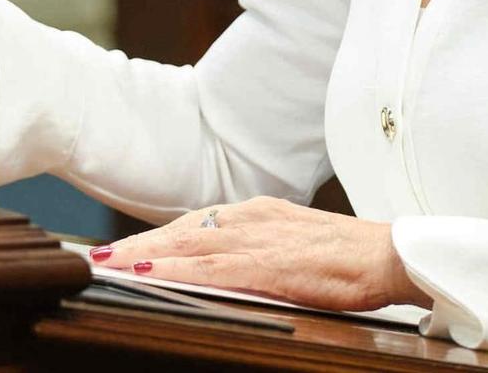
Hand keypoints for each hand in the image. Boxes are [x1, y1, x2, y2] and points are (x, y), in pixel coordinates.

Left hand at [90, 196, 427, 312]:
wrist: (389, 254)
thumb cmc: (348, 255)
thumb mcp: (295, 243)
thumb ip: (260, 249)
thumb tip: (228, 265)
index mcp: (259, 213)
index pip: (196, 222)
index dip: (158, 236)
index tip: (125, 249)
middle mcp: (252, 218)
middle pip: (182, 230)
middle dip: (138, 244)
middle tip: (98, 258)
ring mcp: (258, 238)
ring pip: (187, 244)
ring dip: (144, 253)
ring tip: (109, 265)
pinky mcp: (268, 263)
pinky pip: (212, 267)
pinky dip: (177, 268)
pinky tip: (153, 273)